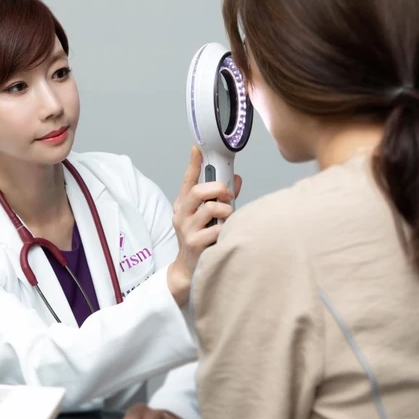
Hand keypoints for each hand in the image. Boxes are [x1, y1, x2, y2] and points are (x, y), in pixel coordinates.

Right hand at [167, 147, 241, 303]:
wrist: (188, 270)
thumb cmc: (201, 240)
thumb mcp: (207, 217)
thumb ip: (222, 198)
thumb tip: (236, 179)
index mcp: (183, 205)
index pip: (187, 180)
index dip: (193, 163)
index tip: (197, 149)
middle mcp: (182, 215)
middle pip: (198, 191)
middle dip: (218, 189)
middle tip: (228, 195)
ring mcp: (187, 229)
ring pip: (211, 208)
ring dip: (226, 211)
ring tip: (227, 219)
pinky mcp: (195, 243)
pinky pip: (218, 229)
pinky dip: (225, 230)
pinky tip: (224, 235)